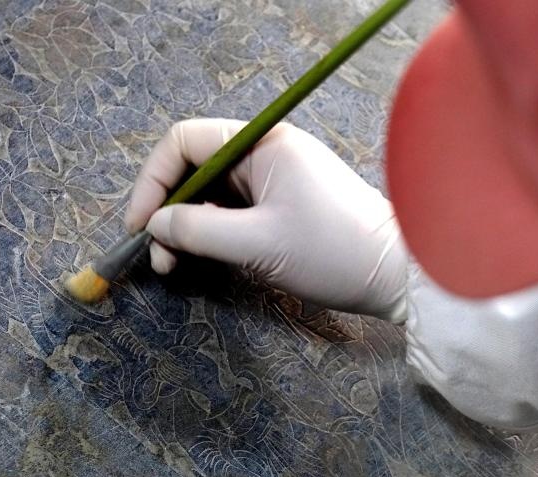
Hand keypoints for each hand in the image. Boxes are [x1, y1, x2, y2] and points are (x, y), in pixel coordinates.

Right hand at [124, 119, 408, 320]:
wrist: (397, 274)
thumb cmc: (334, 252)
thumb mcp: (257, 244)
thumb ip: (198, 231)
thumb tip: (156, 225)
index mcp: (263, 144)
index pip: (186, 141)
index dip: (154, 181)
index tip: (140, 224)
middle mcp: (268, 152)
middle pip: (196, 168)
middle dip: (169, 210)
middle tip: (158, 256)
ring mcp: (278, 178)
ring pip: (213, 194)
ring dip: (188, 227)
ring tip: (175, 266)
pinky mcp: (286, 204)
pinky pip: (235, 211)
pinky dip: (214, 234)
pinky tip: (204, 260)